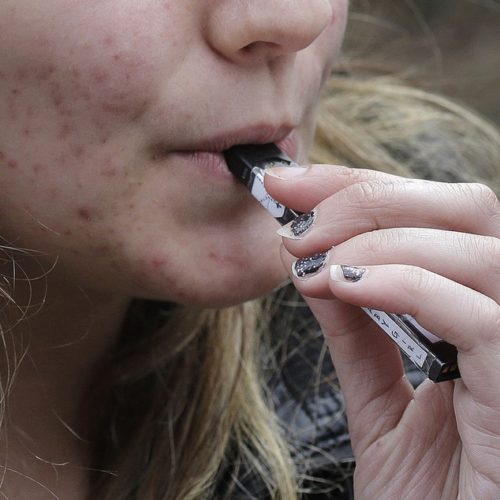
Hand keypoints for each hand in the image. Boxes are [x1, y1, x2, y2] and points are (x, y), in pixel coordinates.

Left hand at [265, 165, 499, 498]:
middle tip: (299, 220)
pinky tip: (344, 285)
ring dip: (380, 237)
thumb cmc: (425, 495)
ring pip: (477, 249)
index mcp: (476, 313)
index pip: (435, 215)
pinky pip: (480, 317)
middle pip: (466, 208)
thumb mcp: (377, 397)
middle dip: (370, 197)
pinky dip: (406, 284)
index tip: (291, 185)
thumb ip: (355, 330)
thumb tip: (314, 263)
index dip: (361, 186)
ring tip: (313, 259)